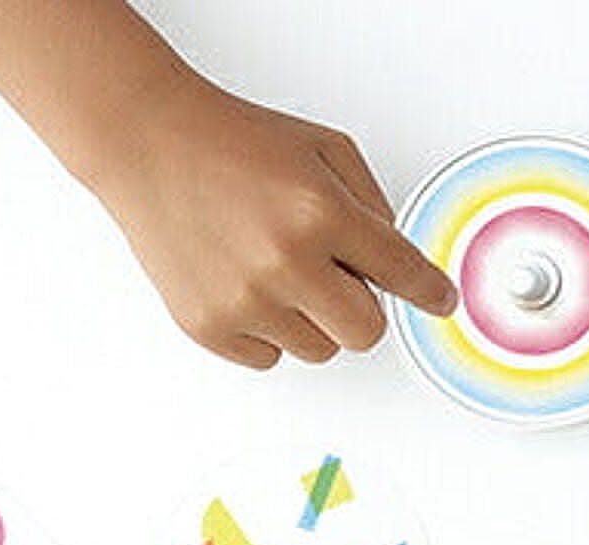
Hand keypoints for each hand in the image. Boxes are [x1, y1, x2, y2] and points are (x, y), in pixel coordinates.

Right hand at [93, 78, 456, 368]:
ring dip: (313, 320)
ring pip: (320, 351)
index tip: (441, 302)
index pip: (402, 274)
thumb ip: (372, 207)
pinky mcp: (211, 327)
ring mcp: (245, 301)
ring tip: (278, 270)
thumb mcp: (324, 149)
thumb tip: (402, 267)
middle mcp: (284, 261)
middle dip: (360, 308)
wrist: (148, 143)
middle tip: (334, 276)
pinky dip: (269, 330)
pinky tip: (246, 283)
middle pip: (366, 333)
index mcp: (320, 212)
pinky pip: (272, 358)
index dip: (430, 293)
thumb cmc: (234, 144)